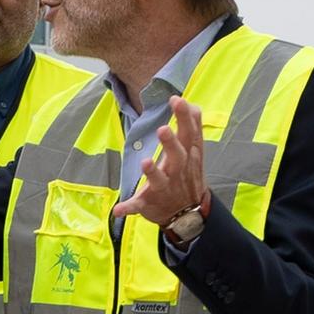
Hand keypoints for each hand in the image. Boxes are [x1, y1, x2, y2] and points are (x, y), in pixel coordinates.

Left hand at [124, 101, 208, 233]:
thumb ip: (192, 127)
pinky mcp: (149, 203)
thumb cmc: (187, 175)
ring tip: (145, 162)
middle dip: (171, 143)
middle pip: (177, 156)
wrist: (187, 214)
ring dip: (152, 172)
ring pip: (159, 180)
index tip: (176, 100)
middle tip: (162, 129)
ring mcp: (163, 188)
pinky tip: (118, 209)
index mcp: (187, 156)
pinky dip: (129, 208)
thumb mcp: (194, 152)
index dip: (184, 118)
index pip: (189, 134)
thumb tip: (191, 103)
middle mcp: (177, 171)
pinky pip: (138, 206)